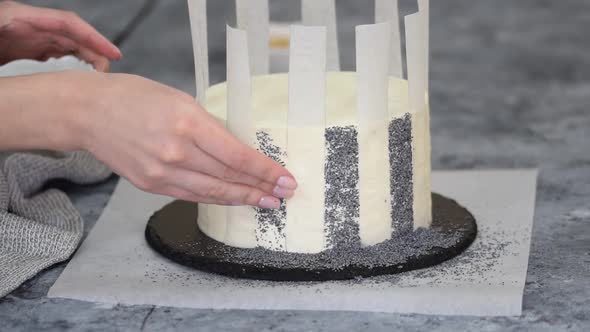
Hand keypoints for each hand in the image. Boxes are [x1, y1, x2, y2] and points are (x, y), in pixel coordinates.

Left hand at [0, 1, 119, 70]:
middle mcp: (28, 26)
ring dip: (86, 59)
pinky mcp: (23, 48)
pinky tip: (79, 77)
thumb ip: (0, 44)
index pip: (67, 23)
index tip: (114, 54)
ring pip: (66, 45)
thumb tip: (42, 53)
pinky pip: (54, 54)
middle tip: (107, 77)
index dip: (94, 37)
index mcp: (17, 18)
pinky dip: (71, 64)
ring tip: (99, 80)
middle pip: (72, 35)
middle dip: (95, 52)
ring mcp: (27, 37)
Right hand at [67, 71, 296, 208]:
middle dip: (262, 188)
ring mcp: (162, 172)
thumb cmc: (134, 97)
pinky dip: (217, 199)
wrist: (88, 112)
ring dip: (244, 199)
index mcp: (188, 123)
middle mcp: (176, 152)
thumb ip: (210, 127)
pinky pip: (192, 196)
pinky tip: (234, 199)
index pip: (238, 156)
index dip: (266, 171)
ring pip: (213, 192)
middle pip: (230, 178)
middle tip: (285, 195)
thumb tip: (237, 150)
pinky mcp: (151, 185)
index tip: (286, 179)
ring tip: (267, 202)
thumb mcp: (181, 100)